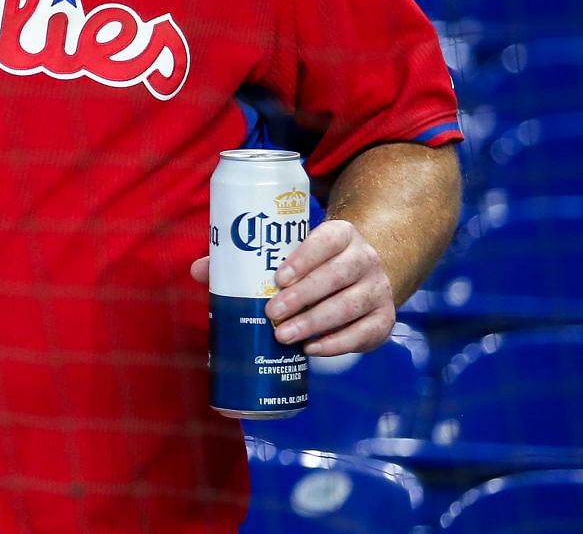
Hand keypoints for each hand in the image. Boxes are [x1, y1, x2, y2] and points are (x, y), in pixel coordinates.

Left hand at [188, 219, 395, 356]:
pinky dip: (338, 343)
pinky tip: (311, 349)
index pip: (326, 239)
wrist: (361, 274)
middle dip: (303, 296)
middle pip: (338, 275)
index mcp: (341, 234)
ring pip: (351, 305)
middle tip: (271, 313)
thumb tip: (198, 270)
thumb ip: (245, 258)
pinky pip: (364, 333)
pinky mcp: (384, 319)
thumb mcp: (287, 252)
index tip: (278, 277)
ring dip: (315, 322)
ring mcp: (379, 289)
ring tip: (284, 336)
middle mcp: (366, 258)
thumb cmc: (310, 263)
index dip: (304, 257)